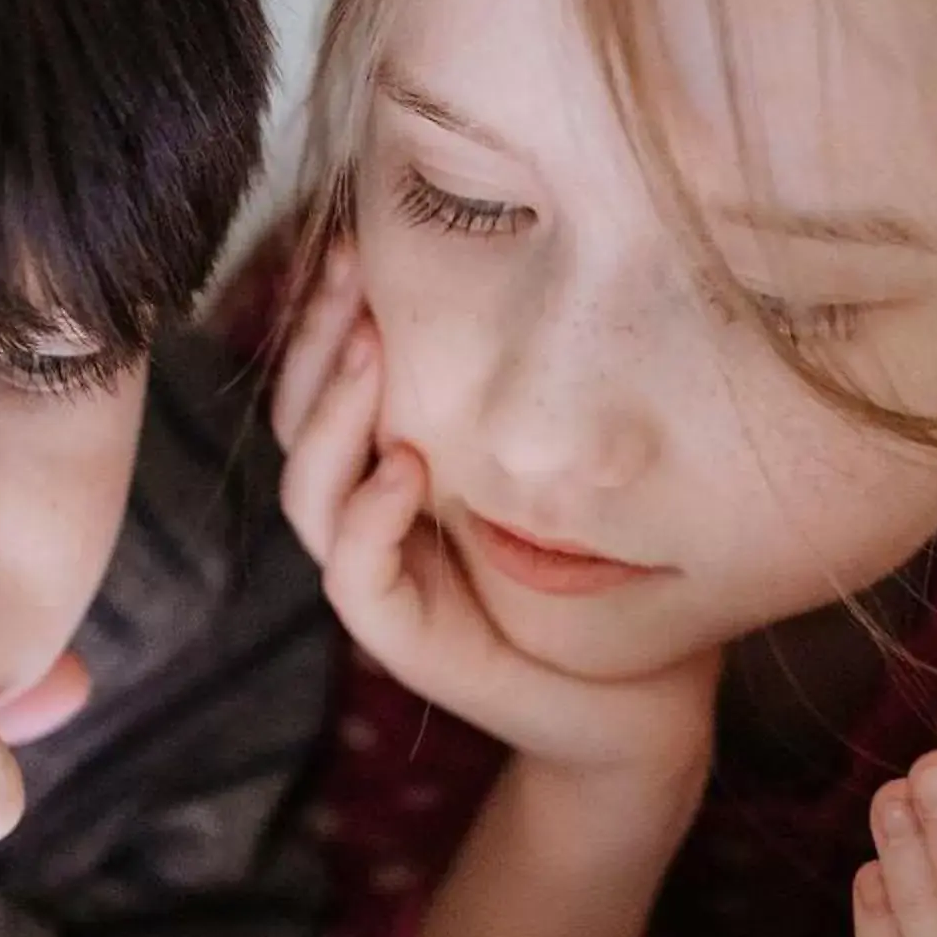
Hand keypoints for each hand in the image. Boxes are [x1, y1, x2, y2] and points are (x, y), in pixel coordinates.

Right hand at [272, 242, 718, 785]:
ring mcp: (378, 578)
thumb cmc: (606, 569)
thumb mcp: (562, 459)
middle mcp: (368, 516)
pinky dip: (367, 518)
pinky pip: (353, 574)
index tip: (358, 240)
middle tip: (352, 269)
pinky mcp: (401, 638)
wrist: (642, 696)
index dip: (326, 311)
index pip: (324, 379)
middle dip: (315, 340)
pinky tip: (405, 467)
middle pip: (294, 419)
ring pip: (307, 492)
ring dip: (333, 416)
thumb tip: (517, 259)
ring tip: (371, 350)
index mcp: (390, 466)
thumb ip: (522, 389)